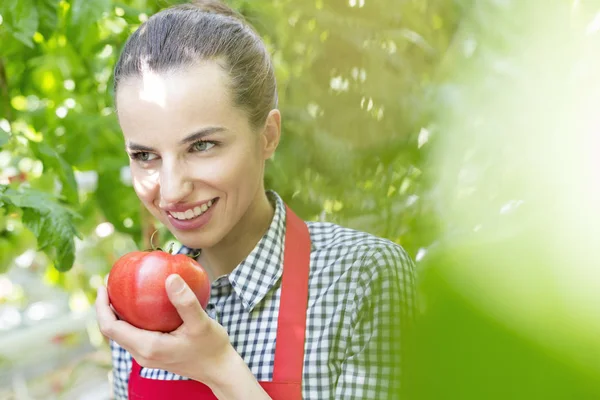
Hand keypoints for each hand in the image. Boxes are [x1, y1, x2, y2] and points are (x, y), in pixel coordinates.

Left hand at [95, 274, 234, 384]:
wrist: (219, 368)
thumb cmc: (212, 347)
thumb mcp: (201, 322)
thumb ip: (185, 302)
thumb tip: (170, 278)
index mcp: (148, 347)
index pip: (111, 328)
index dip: (102, 306)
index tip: (104, 285)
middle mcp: (142, 354)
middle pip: (112, 331)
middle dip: (106, 307)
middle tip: (112, 283)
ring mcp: (147, 356)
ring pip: (122, 333)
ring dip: (117, 313)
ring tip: (122, 290)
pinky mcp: (154, 353)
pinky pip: (134, 334)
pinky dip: (131, 318)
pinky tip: (143, 303)